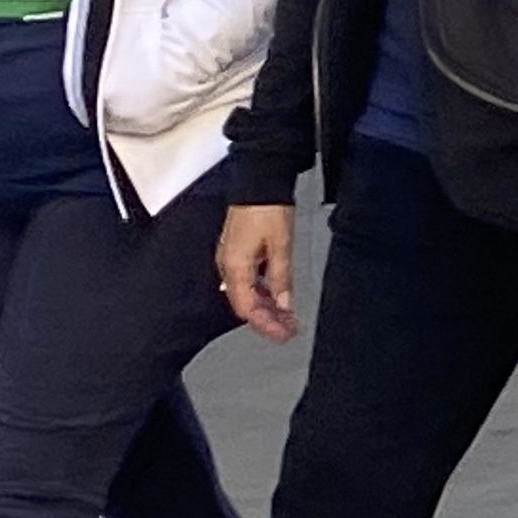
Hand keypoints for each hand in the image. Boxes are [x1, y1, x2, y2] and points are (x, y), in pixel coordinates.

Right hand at [217, 206, 296, 340]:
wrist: (259, 182)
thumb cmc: (267, 209)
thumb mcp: (280, 246)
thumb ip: (280, 278)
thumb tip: (284, 303)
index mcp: (234, 267)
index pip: (246, 308)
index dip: (265, 325)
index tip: (283, 334)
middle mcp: (228, 266)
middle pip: (245, 304)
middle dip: (267, 320)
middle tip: (288, 330)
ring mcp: (232, 259)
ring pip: (247, 293)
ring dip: (266, 307)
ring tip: (287, 317)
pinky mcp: (238, 251)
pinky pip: (248, 280)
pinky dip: (263, 292)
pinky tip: (277, 296)